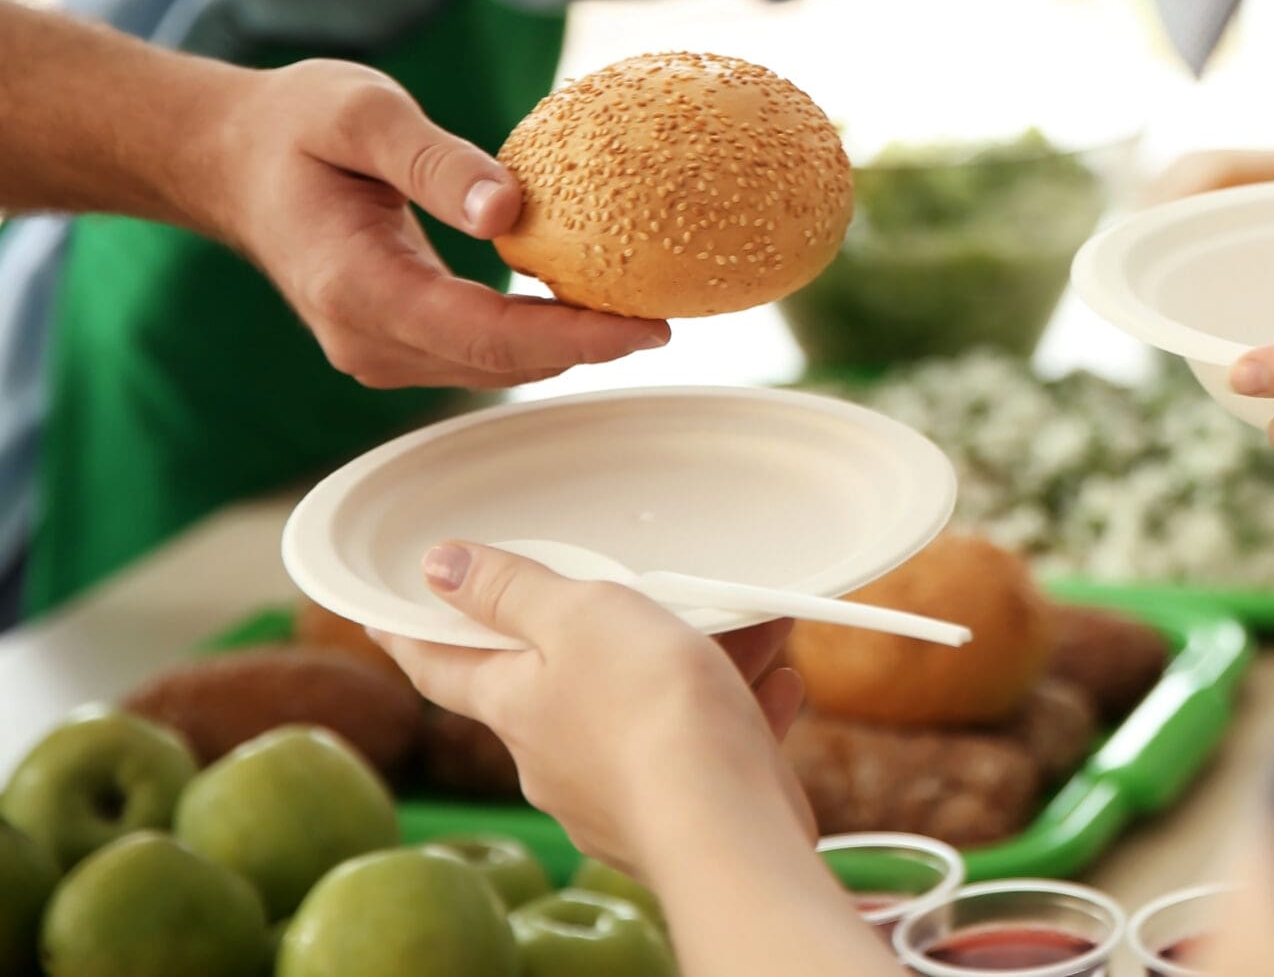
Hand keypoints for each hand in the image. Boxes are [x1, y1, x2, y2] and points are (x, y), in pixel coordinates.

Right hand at [197, 60, 670, 388]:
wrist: (229, 161)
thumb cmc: (294, 126)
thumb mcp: (361, 113)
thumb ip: (434, 160)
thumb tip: (510, 211)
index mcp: (356, 286)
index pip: (486, 334)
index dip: (574, 338)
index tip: (649, 325)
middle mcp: (364, 337)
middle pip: (499, 362)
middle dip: (588, 347)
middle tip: (670, 317)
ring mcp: (374, 350)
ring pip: (492, 365)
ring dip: (566, 346)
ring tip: (642, 309)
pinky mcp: (391, 342)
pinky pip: (476, 350)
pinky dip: (533, 335)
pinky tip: (584, 302)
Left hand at [375, 543, 811, 875]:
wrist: (723, 821)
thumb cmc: (648, 709)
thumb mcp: (578, 618)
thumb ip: (511, 590)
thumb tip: (437, 567)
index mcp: (514, 705)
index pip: (440, 666)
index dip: (410, 633)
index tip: (382, 611)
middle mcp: (550, 758)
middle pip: (553, 683)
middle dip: (591, 638)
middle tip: (625, 596)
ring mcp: (611, 793)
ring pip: (638, 711)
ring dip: (686, 667)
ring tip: (747, 628)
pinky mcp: (673, 814)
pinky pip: (699, 748)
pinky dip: (734, 713)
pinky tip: (775, 686)